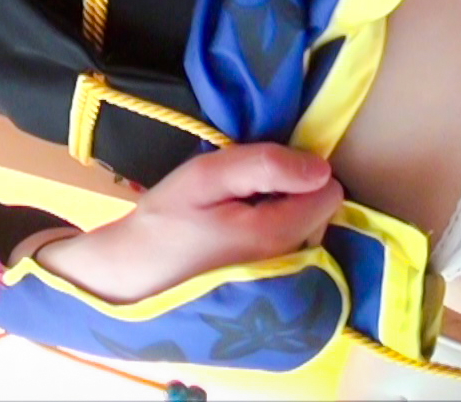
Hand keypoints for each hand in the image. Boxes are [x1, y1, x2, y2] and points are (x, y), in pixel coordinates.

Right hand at [29, 143, 342, 302]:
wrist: (133, 275)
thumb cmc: (165, 221)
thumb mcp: (205, 177)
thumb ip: (265, 165)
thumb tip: (322, 168)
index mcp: (278, 234)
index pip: (328, 192)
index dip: (298, 174)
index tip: (261, 176)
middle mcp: (293, 264)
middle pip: (320, 213)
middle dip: (290, 196)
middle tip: (240, 197)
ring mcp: (287, 285)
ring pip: (308, 232)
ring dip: (281, 217)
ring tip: (235, 219)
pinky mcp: (276, 294)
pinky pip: (294, 252)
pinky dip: (273, 240)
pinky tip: (238, 241)